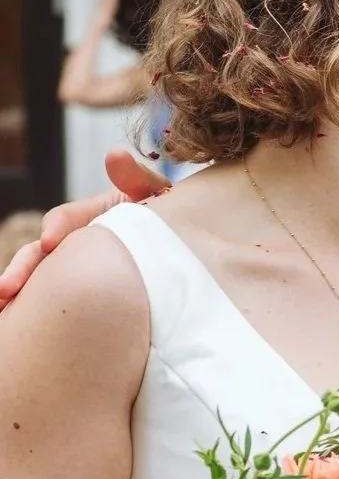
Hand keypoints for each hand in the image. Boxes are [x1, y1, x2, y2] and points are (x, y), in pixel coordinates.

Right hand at [0, 148, 168, 308]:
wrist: (180, 249)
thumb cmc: (164, 218)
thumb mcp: (153, 194)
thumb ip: (135, 177)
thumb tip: (114, 155)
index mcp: (89, 217)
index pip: (64, 219)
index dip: (57, 228)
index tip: (50, 243)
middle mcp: (72, 243)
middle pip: (38, 254)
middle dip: (22, 270)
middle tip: (7, 289)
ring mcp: (71, 268)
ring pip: (37, 280)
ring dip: (16, 292)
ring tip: (1, 308)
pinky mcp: (73, 290)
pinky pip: (51, 301)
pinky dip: (30, 310)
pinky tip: (13, 323)